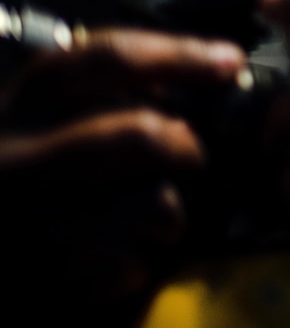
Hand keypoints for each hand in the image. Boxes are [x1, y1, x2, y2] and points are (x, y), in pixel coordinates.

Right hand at [0, 28, 245, 304]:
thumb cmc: (25, 182)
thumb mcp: (41, 122)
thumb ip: (102, 97)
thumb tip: (201, 79)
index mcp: (21, 102)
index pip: (108, 59)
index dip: (180, 54)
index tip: (230, 61)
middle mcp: (16, 153)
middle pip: (143, 134)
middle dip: (188, 150)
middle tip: (192, 163)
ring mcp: (28, 216)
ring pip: (154, 204)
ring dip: (173, 217)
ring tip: (153, 223)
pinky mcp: (43, 273)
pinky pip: (133, 264)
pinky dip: (140, 265)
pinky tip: (116, 260)